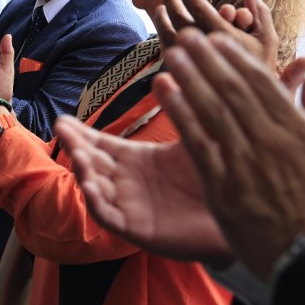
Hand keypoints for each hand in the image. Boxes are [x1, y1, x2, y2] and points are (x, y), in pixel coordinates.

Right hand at [55, 116, 231, 263]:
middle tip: (61, 129)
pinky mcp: (137, 229)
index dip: (79, 133)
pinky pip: (109, 217)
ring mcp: (129, 206)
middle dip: (75, 146)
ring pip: (95, 188)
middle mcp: (126, 182)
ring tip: (77, 156)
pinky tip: (90, 187)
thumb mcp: (195, 135)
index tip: (62, 120)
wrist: (243, 212)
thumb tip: (163, 74)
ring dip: (83, 172)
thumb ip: (180, 106)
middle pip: (91, 163)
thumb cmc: (219, 174)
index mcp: (135, 159)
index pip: (99, 144)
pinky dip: (97, 203)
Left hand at [153, 0, 278, 71]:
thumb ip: (261, 15)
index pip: (198, 9)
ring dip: (164, 15)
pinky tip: (161, 19)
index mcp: (222, 38)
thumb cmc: (262, 74)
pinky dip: (162, 30)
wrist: (247, 114)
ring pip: (168, 33)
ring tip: (162, 2)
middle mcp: (201, 51)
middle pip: (179, 18)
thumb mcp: (269, 43)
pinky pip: (165, 48)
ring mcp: (188, 63)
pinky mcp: (180, 75)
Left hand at [156, 28, 304, 280]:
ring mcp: (246, 165)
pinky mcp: (223, 188)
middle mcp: (272, 143)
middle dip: (208, 59)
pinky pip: (198, 142)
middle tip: (186, 36)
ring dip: (190, 77)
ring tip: (171, 52)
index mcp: (299, 133)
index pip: (263, 84)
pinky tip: (165, 91)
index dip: (236, 58)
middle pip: (233, 90)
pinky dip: (180, 113)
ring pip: (213, 110)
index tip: (217, 38)